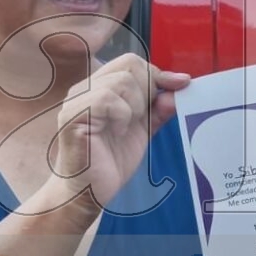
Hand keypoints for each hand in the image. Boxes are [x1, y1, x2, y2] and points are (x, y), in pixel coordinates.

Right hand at [49, 53, 189, 211]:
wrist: (88, 192)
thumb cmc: (110, 161)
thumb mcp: (144, 130)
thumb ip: (159, 107)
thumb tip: (182, 84)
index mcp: (100, 87)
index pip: (132, 62)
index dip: (159, 74)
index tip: (180, 87)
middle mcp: (85, 88)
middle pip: (130, 65)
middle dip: (148, 90)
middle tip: (141, 118)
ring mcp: (77, 100)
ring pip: (121, 81)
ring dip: (135, 106)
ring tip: (125, 128)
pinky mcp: (73, 116)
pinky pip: (107, 99)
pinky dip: (122, 116)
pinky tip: (117, 132)